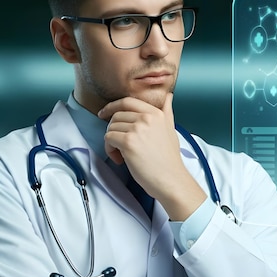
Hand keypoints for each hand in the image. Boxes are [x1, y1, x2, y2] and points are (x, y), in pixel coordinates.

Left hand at [98, 95, 206, 220]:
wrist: (171, 179)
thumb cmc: (169, 160)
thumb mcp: (171, 130)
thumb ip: (167, 112)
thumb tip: (168, 97)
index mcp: (156, 113)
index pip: (128, 101)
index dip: (113, 106)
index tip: (104, 113)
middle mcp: (147, 118)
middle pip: (116, 115)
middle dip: (113, 129)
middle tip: (118, 144)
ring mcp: (137, 129)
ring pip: (111, 128)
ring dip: (111, 142)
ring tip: (122, 155)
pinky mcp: (128, 142)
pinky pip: (108, 139)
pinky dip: (110, 150)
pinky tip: (120, 159)